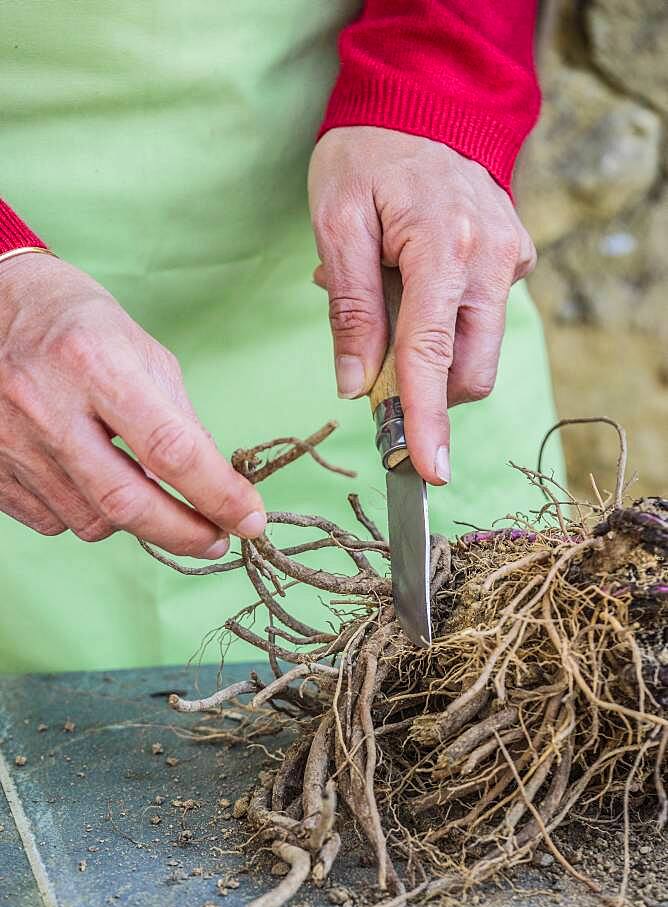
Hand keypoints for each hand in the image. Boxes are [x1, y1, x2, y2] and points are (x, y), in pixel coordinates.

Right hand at [0, 254, 264, 554]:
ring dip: (135, 522)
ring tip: (146, 492)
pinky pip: (54, 521)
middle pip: (126, 501)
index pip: (170, 448)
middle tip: (216, 540)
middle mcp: (45, 405)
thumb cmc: (77, 325)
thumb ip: (179, 418)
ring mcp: (10, 442)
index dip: (217, 494)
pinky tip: (95, 484)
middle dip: (183, 533)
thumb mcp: (140, 350)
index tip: (249, 519)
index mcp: (93, 362)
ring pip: (91, 520)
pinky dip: (89, 515)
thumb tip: (214, 484)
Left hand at [308, 127, 535, 484]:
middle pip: (470, 368)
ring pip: (479, 350)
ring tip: (389, 304)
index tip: (426, 470)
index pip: (431, 354)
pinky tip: (413, 284)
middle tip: (373, 369)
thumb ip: (350, 309)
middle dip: (427, 390)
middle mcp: (491, 257)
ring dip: (432, 356)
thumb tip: (355, 387)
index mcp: (444, 245)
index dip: (425, 417)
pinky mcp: (514, 259)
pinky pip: (481, 318)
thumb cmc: (366, 157)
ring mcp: (510, 258)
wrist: (420, 101)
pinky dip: (444, 322)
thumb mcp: (335, 224)